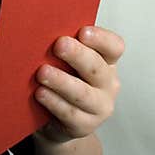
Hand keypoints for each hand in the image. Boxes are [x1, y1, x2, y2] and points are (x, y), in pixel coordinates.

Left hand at [34, 25, 123, 144]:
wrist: (57, 119)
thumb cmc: (63, 79)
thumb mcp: (66, 60)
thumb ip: (64, 46)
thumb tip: (41, 30)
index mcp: (106, 61)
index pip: (113, 46)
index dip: (101, 39)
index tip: (83, 32)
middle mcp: (108, 83)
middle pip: (96, 67)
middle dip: (77, 55)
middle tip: (59, 45)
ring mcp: (99, 106)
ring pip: (82, 93)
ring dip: (62, 81)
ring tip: (42, 72)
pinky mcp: (85, 125)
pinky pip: (69, 113)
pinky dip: (54, 102)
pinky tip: (41, 93)